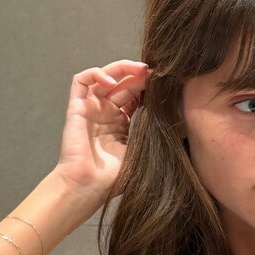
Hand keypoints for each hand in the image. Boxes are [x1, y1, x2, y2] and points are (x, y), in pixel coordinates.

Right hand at [53, 59, 151, 201]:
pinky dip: (96, 73)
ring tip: (140, 70)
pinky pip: (81, 80)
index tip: (164, 85)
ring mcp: (91, 108)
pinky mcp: (76, 107)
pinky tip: (112, 81)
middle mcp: (105, 113)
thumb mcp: (141, 151)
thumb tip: (178, 122)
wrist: (89, 186)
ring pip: (104, 76)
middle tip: (156, 74)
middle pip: (122, 83)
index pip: (134, 96)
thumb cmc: (113, 177)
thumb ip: (152, 133)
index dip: (147, 87)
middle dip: (139, 76)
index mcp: (120, 123)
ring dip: (122, 68)